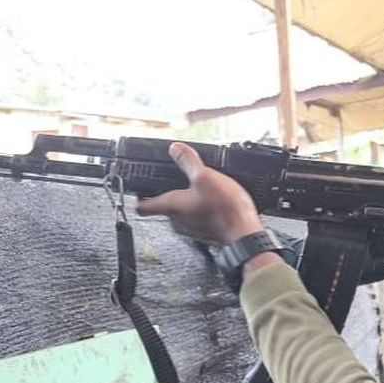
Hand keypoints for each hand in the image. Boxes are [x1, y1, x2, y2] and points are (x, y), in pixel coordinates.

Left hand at [135, 142, 263, 245]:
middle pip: (163, 205)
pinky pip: (197, 215)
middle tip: (177, 178)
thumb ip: (188, 162)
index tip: (139, 186)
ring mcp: (192, 227)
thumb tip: (175, 149)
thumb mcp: (204, 176)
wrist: (245, 233)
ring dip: (188, 198)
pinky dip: (202, 206)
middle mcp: (177, 220)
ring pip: (182, 211)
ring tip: (200, 186)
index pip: (142, 206)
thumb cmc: (224, 210)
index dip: (138, 195)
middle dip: (169, 191)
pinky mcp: (206, 231)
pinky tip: (215, 199)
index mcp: (171, 206)